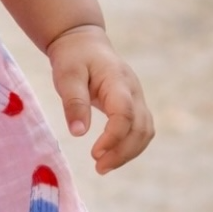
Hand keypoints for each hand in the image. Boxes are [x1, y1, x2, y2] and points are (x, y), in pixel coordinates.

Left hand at [45, 25, 153, 173]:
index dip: (113, 137)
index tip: (94, 154)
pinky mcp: (134, 105)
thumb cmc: (73, 58)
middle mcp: (133, 90)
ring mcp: (137, 98)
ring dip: (128, 152)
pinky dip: (129, 146)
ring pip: (145, 131)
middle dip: (123, 152)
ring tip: (103, 167)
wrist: (84, 43)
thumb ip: (74, 102)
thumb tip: (78, 133)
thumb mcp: (66, 75)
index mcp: (117, 80)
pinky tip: (110, 156)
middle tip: (99, 168)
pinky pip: (140, 129)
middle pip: (141, 127)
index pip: (124, 113)